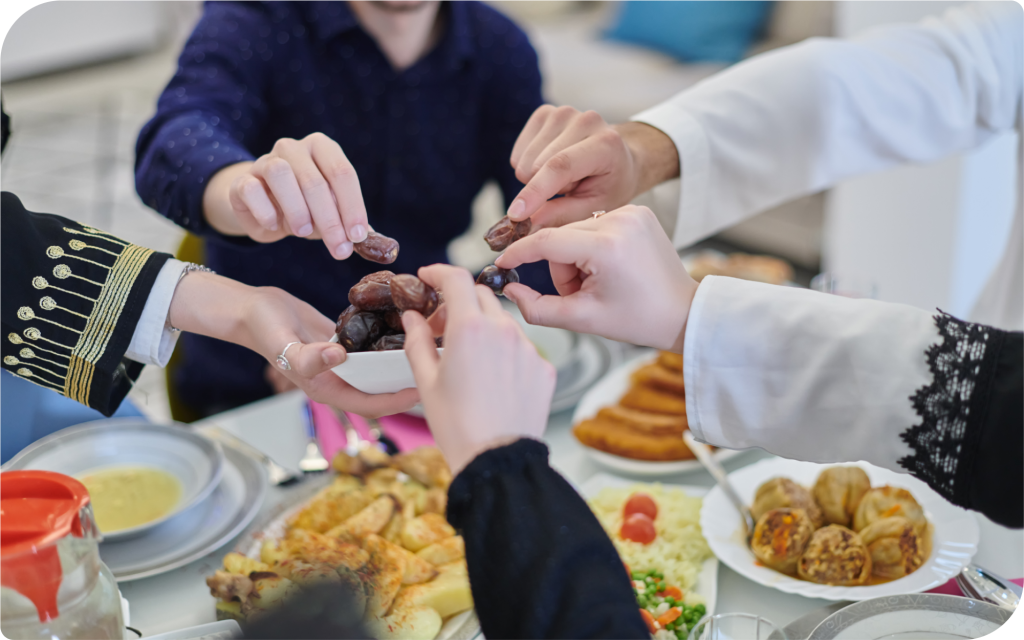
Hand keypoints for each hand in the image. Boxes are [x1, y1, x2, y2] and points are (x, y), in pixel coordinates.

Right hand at [170, 273, 418, 416]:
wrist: (251, 309)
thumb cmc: (264, 329)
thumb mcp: (283, 343)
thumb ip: (308, 356)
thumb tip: (338, 357)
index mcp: (327, 388)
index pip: (370, 404)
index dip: (397, 401)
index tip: (423, 390)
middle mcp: (338, 378)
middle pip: (381, 388)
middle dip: (407, 382)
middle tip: (437, 366)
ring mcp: (342, 360)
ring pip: (378, 368)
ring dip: (400, 361)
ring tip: (430, 346)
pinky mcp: (345, 341)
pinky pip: (371, 345)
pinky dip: (388, 339)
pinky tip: (409, 324)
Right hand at [203, 133, 368, 259]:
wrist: (262, 208)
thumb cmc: (306, 208)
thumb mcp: (332, 214)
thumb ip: (354, 226)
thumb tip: (380, 244)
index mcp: (322, 148)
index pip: (342, 173)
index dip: (352, 206)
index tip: (357, 237)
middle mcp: (293, 148)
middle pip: (315, 180)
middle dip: (330, 220)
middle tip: (339, 250)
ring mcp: (264, 161)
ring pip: (281, 175)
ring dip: (297, 210)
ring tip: (304, 232)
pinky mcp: (242, 181)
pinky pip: (252, 189)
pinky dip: (266, 211)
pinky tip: (274, 226)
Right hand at [402, 264, 555, 474]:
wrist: (498, 459)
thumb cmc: (458, 425)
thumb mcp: (426, 381)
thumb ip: (418, 341)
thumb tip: (412, 317)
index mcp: (470, 328)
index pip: (456, 279)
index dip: (439, 272)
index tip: (428, 277)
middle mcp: (503, 330)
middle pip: (480, 296)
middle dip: (458, 304)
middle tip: (440, 328)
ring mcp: (528, 348)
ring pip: (503, 322)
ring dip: (483, 328)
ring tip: (467, 358)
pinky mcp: (544, 367)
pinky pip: (522, 347)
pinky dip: (504, 352)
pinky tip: (492, 378)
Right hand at [495, 205, 696, 351]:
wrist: (683, 312)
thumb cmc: (638, 319)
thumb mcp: (582, 319)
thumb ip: (537, 307)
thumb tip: (509, 289)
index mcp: (608, 246)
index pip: (546, 241)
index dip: (519, 253)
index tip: (501, 263)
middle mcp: (621, 219)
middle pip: (560, 237)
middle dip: (560, 268)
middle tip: (578, 295)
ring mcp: (632, 211)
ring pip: (575, 230)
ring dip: (575, 257)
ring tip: (597, 283)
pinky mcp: (638, 210)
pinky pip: (595, 224)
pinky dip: (592, 247)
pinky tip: (608, 268)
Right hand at [507, 106, 679, 228]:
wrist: (617, 157)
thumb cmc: (609, 185)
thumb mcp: (596, 208)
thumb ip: (563, 215)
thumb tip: (528, 223)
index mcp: (605, 143)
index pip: (560, 166)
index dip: (535, 191)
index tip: (515, 214)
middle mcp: (584, 121)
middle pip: (535, 165)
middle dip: (543, 188)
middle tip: (571, 187)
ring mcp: (563, 113)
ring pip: (523, 160)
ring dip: (537, 177)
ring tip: (565, 175)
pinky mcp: (545, 113)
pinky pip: (518, 151)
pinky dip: (528, 165)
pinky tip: (551, 164)